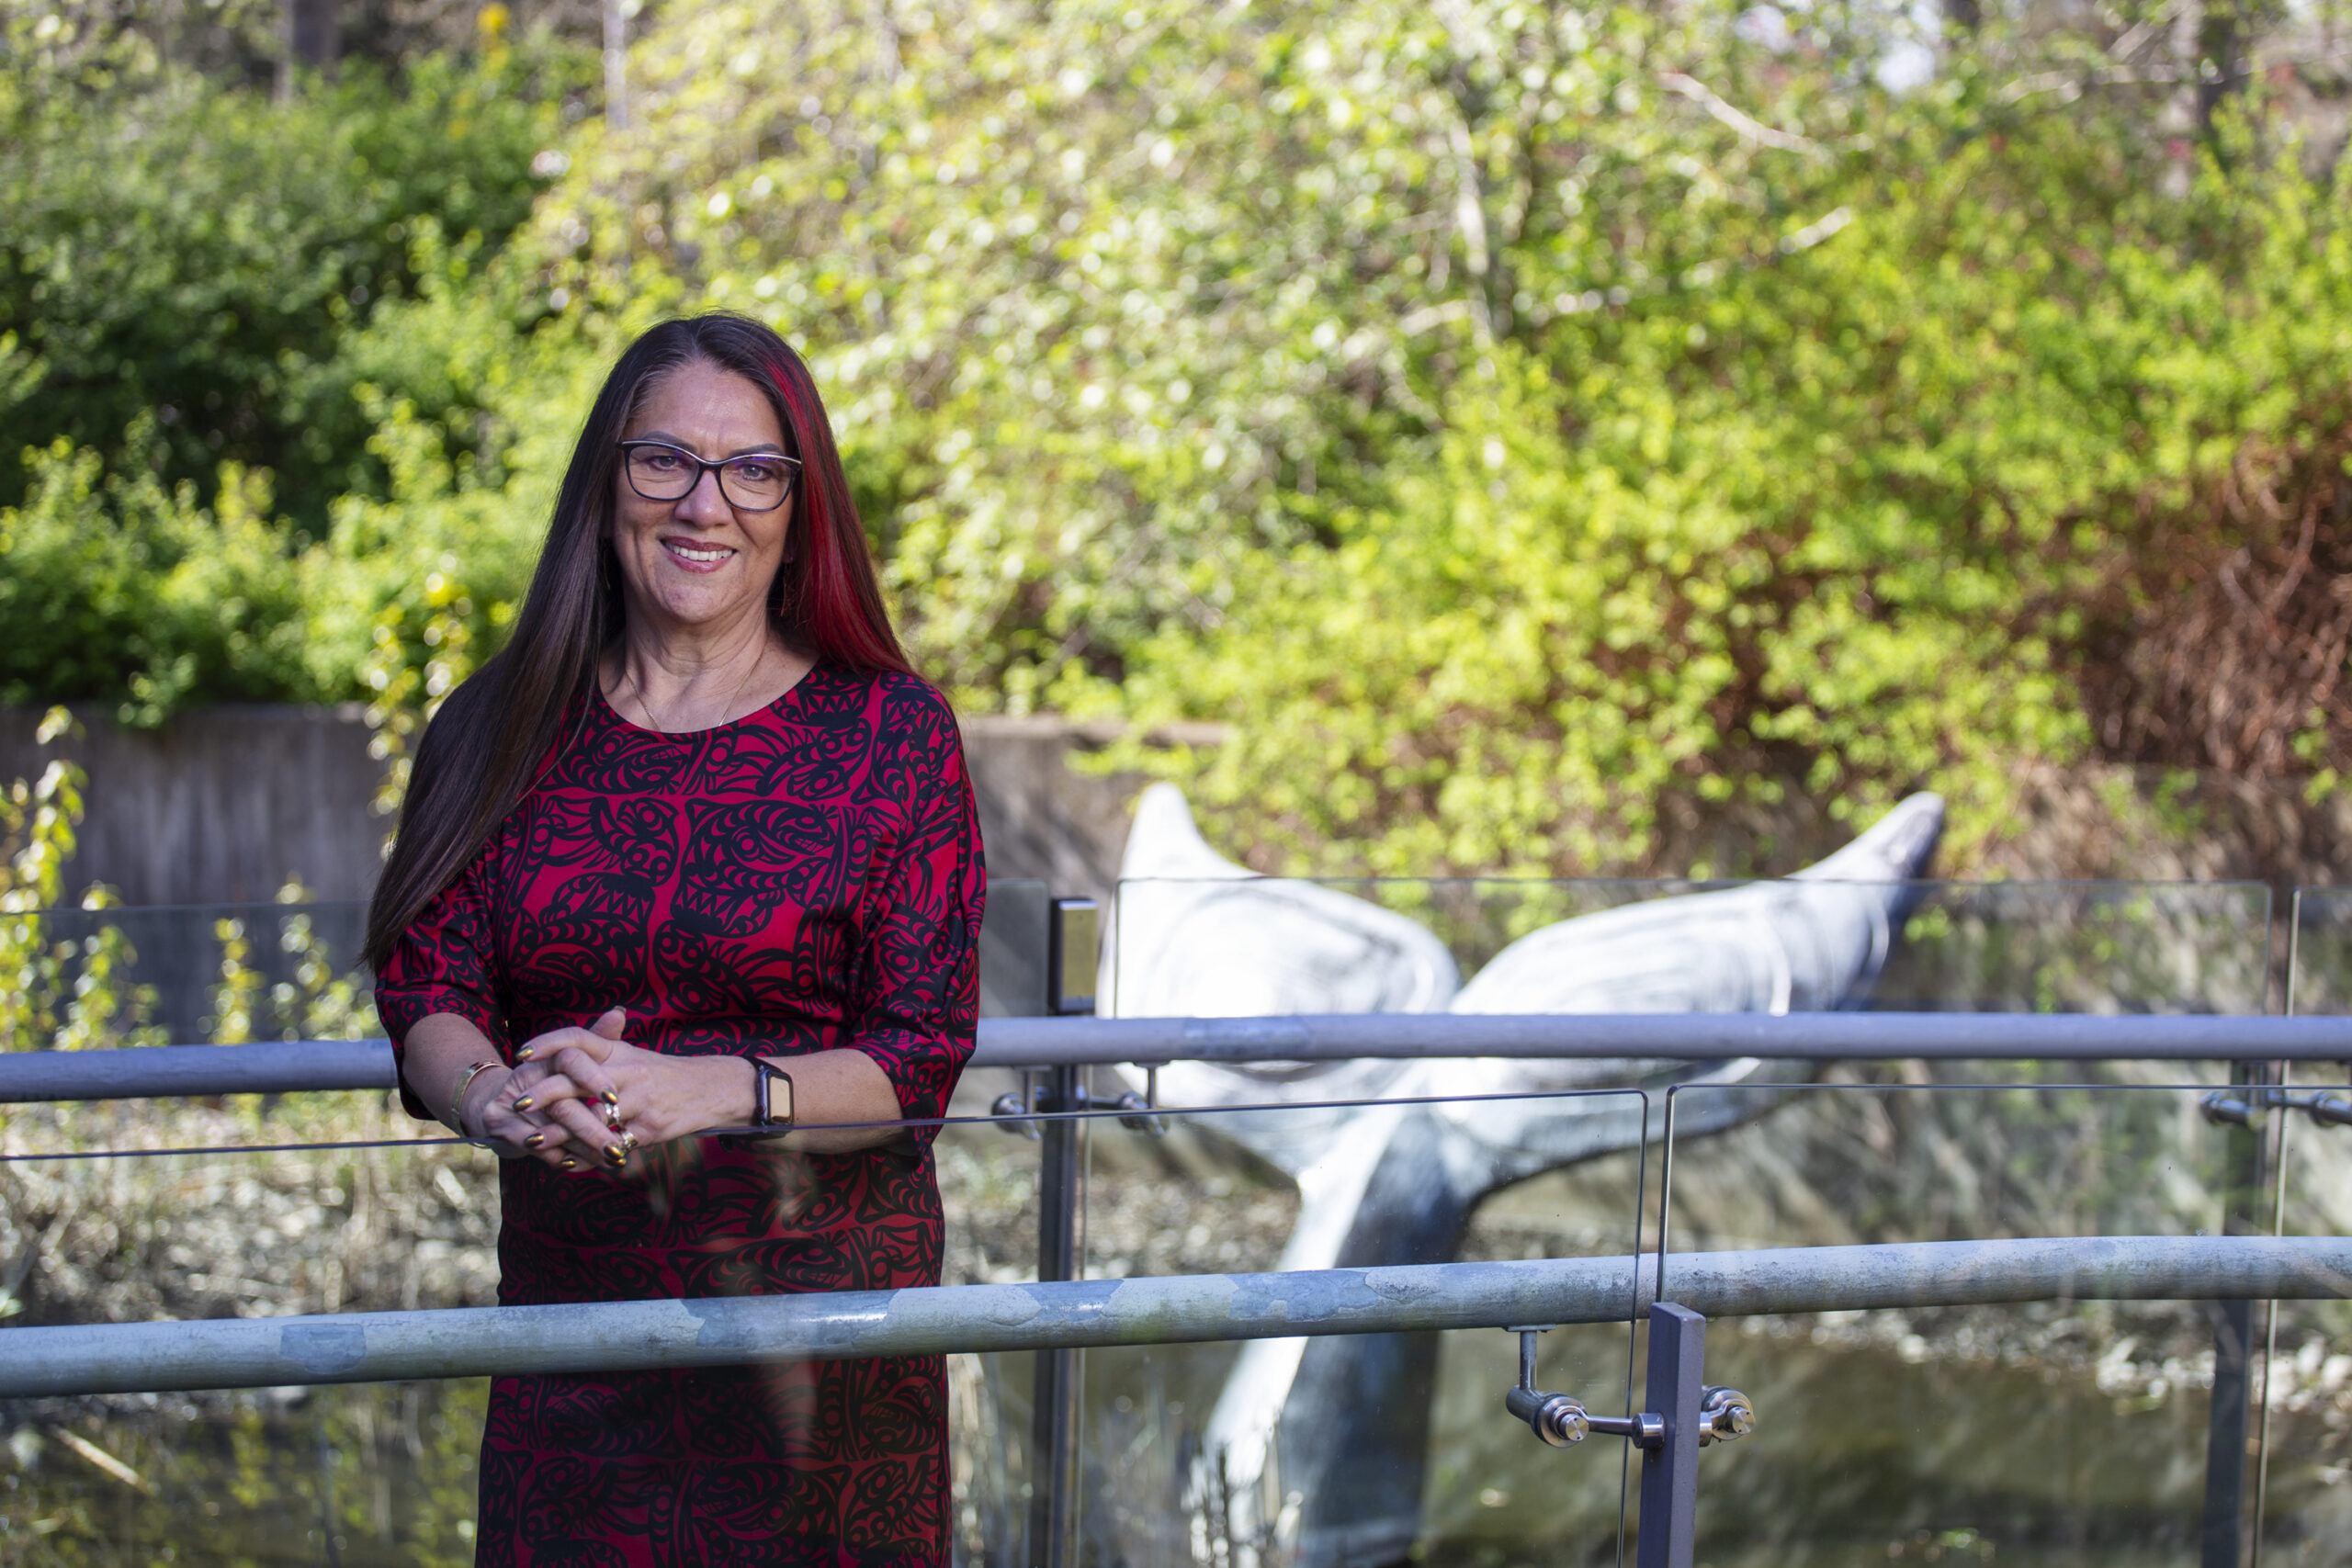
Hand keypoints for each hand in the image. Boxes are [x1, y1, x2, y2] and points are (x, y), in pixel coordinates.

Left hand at [479, 1008, 750, 1173]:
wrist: (711, 1088)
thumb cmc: (662, 1074)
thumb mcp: (632, 1056)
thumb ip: (599, 1053)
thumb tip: (558, 1053)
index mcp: (620, 1051)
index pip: (578, 1038)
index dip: (548, 1043)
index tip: (521, 1055)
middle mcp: (627, 1070)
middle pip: (576, 1077)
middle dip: (544, 1093)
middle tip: (518, 1105)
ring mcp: (639, 1099)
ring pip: (592, 1117)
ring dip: (560, 1132)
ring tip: (534, 1141)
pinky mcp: (649, 1127)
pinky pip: (612, 1143)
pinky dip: (589, 1154)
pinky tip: (570, 1160)